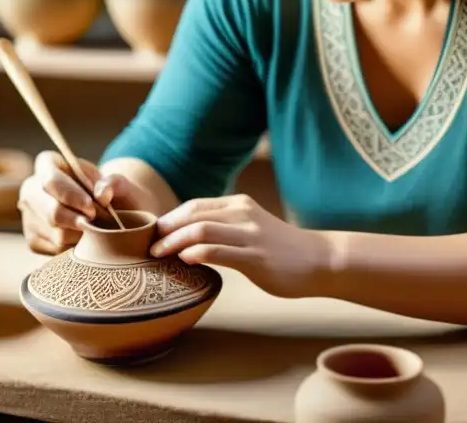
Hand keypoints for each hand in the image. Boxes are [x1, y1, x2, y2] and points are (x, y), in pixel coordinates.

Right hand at [18, 151, 148, 255]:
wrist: (108, 211)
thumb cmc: (111, 193)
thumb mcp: (120, 183)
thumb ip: (115, 182)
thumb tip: (102, 193)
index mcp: (48, 164)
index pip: (51, 180)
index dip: (71, 195)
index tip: (91, 206)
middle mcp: (31, 189)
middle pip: (51, 212)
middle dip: (79, 221)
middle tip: (97, 222)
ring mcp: (29, 215)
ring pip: (56, 235)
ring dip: (82, 235)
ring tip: (96, 227)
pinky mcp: (33, 239)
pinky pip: (56, 249)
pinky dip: (76, 247)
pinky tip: (84, 237)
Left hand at [150, 193, 332, 298]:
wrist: (319, 260)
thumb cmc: (281, 249)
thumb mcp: (250, 229)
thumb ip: (225, 229)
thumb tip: (189, 240)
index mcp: (238, 205)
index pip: (193, 205)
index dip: (168, 219)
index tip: (152, 235)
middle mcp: (242, 214)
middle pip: (191, 214)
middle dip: (165, 230)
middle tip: (148, 246)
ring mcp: (249, 234)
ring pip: (200, 230)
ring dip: (173, 242)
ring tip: (158, 255)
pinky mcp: (256, 257)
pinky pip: (219, 251)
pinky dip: (197, 253)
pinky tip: (185, 260)